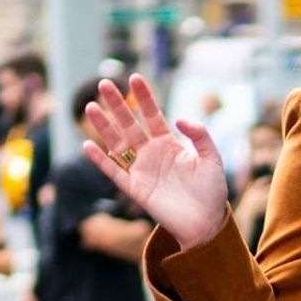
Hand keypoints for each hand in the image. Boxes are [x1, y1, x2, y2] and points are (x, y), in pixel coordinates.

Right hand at [81, 75, 228, 249]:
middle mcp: (151, 153)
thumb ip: (200, 135)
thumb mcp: (212, 158)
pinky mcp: (135, 189)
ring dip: (103, 126)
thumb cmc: (211, 191)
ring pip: (117, 144)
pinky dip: (100, 160)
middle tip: (104, 83)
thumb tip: (178, 118)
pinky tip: (87, 145)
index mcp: (169, 143)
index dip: (144, 97)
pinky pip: (114, 172)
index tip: (134, 77)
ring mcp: (141, 170)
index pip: (152, 115)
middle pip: (130, 124)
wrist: (206, 223)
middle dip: (118, 104)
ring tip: (91, 107)